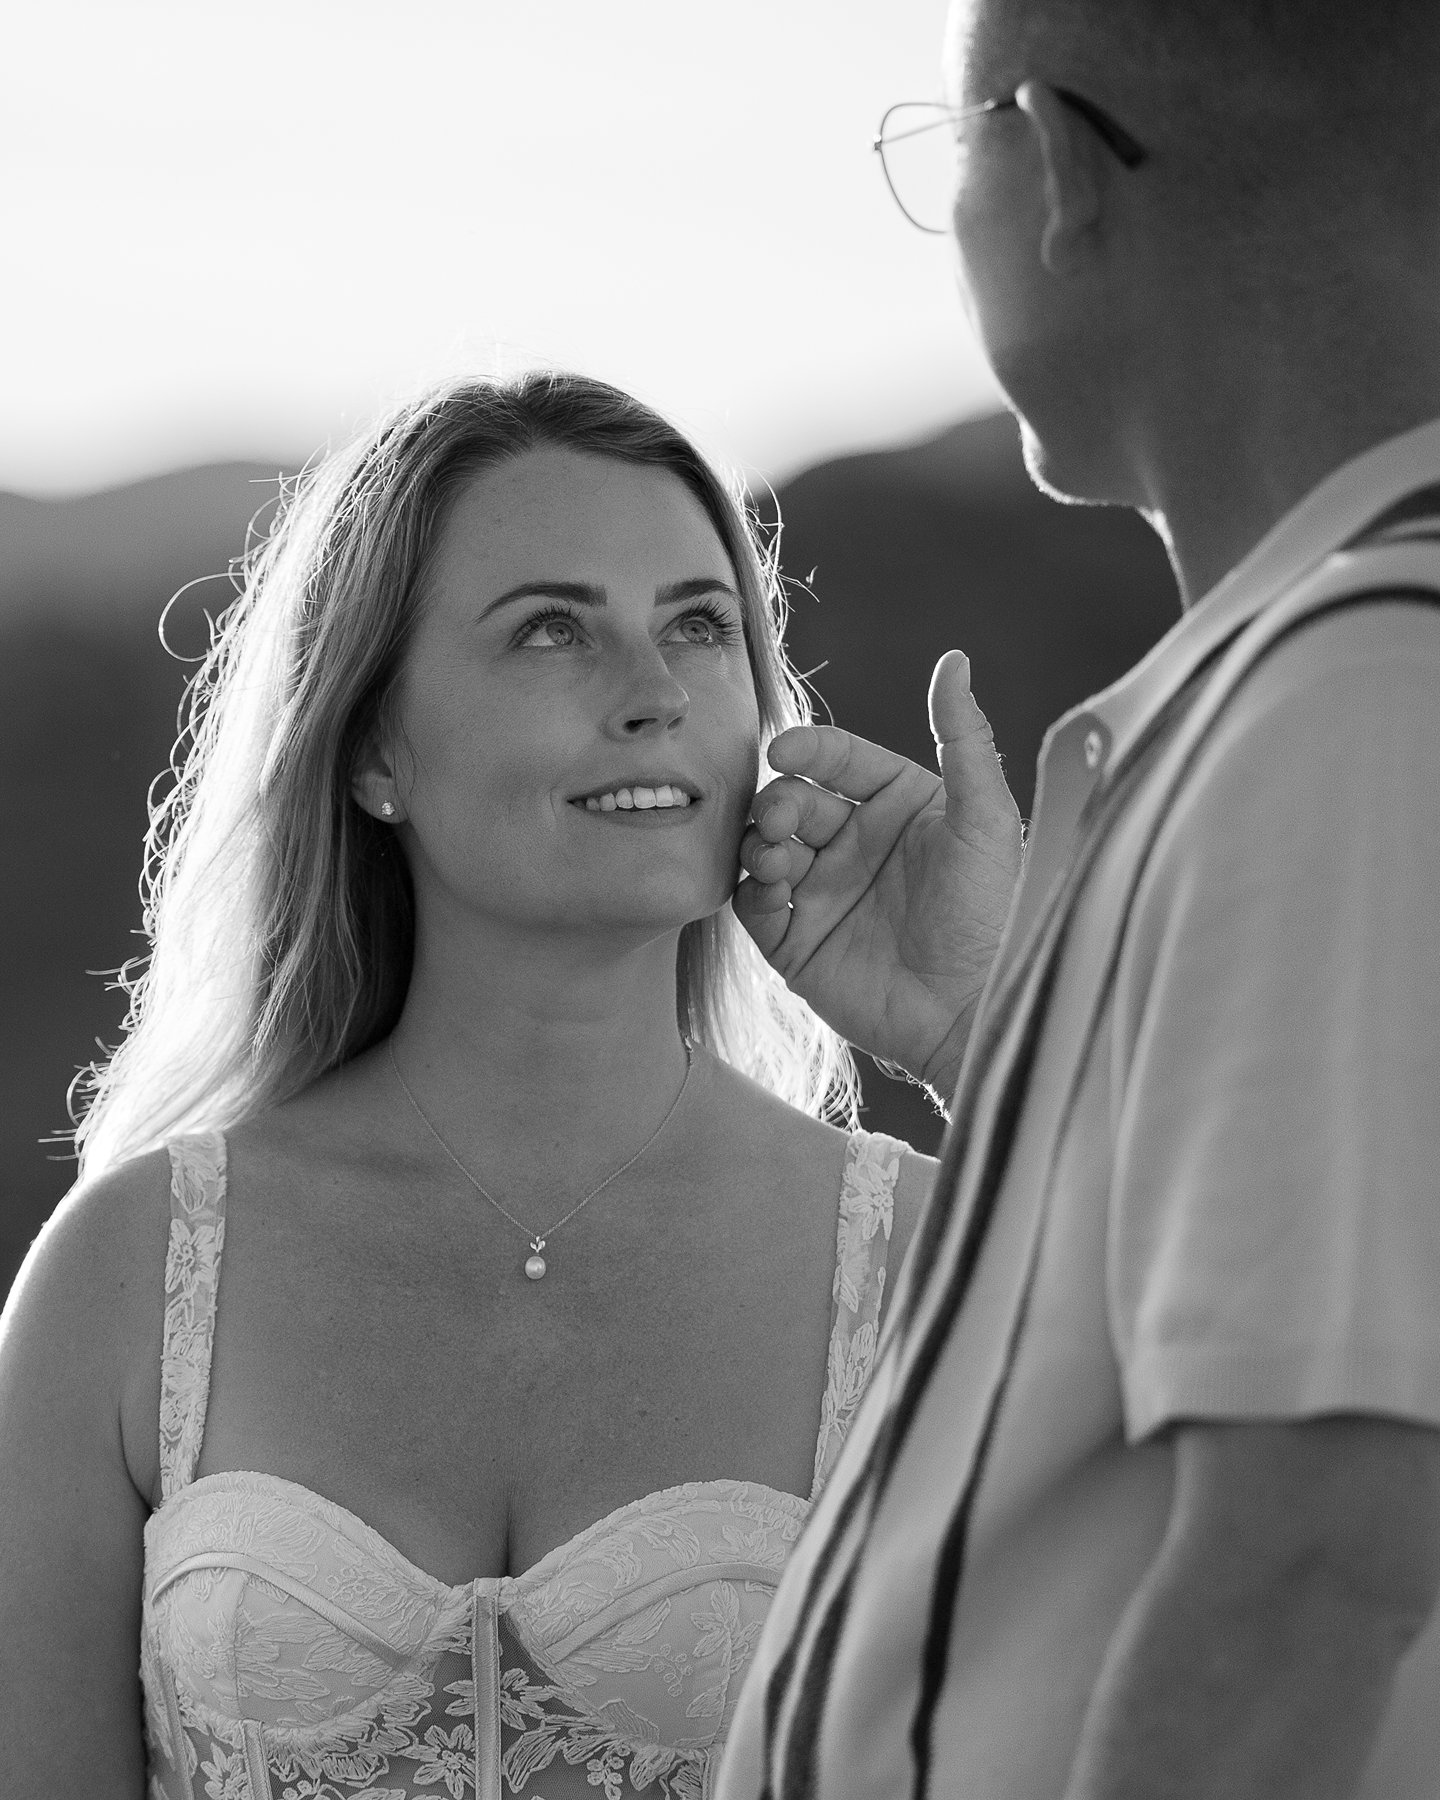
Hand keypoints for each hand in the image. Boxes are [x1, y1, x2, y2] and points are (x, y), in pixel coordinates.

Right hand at [734, 651, 1022, 1107]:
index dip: (808, 749)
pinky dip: (752, 887)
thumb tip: (953, 660)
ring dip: (761, 841)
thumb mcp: (986, 818)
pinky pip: (751, 900)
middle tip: (785, 821)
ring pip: (762, 843)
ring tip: (782, 861)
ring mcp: (822, 891)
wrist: (972, 1010)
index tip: (785, 751)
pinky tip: (775, 891)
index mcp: (897, 805)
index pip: (838, 759)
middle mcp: (856, 843)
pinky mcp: (795, 940)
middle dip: (779, 800)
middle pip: (791, 797)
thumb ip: (965, 737)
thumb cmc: (992, 914)